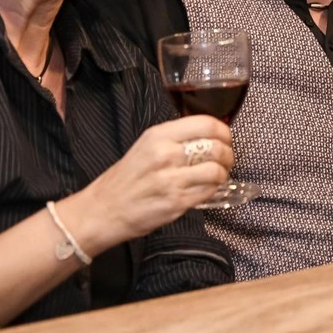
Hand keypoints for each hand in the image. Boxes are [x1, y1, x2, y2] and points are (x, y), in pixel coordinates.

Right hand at [63, 115, 233, 250]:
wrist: (103, 209)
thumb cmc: (126, 178)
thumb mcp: (146, 146)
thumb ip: (175, 138)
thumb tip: (209, 135)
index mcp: (158, 135)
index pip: (205, 123)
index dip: (224, 131)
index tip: (226, 138)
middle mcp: (165, 154)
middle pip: (216, 147)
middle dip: (228, 154)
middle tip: (226, 159)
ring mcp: (171, 180)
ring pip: (216, 171)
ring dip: (223, 173)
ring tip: (219, 175)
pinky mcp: (176, 203)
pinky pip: (208, 192)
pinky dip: (213, 190)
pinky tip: (207, 188)